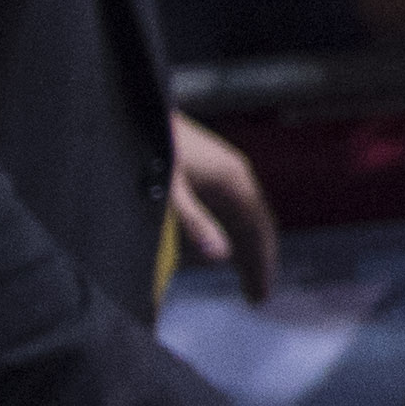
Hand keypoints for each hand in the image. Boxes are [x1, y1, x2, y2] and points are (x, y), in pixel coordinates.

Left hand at [164, 111, 277, 300]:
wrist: (143, 109)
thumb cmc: (154, 147)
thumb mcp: (170, 189)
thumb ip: (194, 222)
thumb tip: (221, 257)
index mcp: (235, 182)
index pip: (258, 230)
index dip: (261, 264)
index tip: (261, 296)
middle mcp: (238, 177)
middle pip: (258, 225)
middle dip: (259, 261)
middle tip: (256, 296)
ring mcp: (227, 173)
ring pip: (247, 217)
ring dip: (248, 248)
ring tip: (245, 278)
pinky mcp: (214, 172)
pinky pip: (234, 209)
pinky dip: (236, 232)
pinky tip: (224, 245)